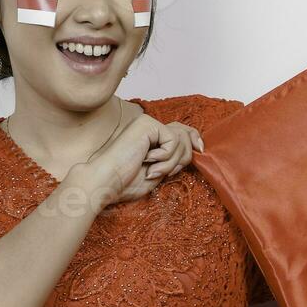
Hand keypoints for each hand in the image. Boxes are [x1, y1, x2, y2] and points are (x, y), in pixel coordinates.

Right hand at [67, 110, 202, 209]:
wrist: (106, 182)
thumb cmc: (126, 182)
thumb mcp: (159, 172)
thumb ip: (174, 159)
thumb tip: (197, 148)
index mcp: (151, 137)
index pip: (181, 130)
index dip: (195, 138)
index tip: (201, 150)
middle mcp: (150, 127)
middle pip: (185, 134)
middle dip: (184, 157)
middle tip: (165, 173)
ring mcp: (148, 124)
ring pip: (181, 139)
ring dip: (171, 162)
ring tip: (152, 171)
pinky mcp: (147, 124)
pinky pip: (173, 141)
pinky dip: (165, 157)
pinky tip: (148, 162)